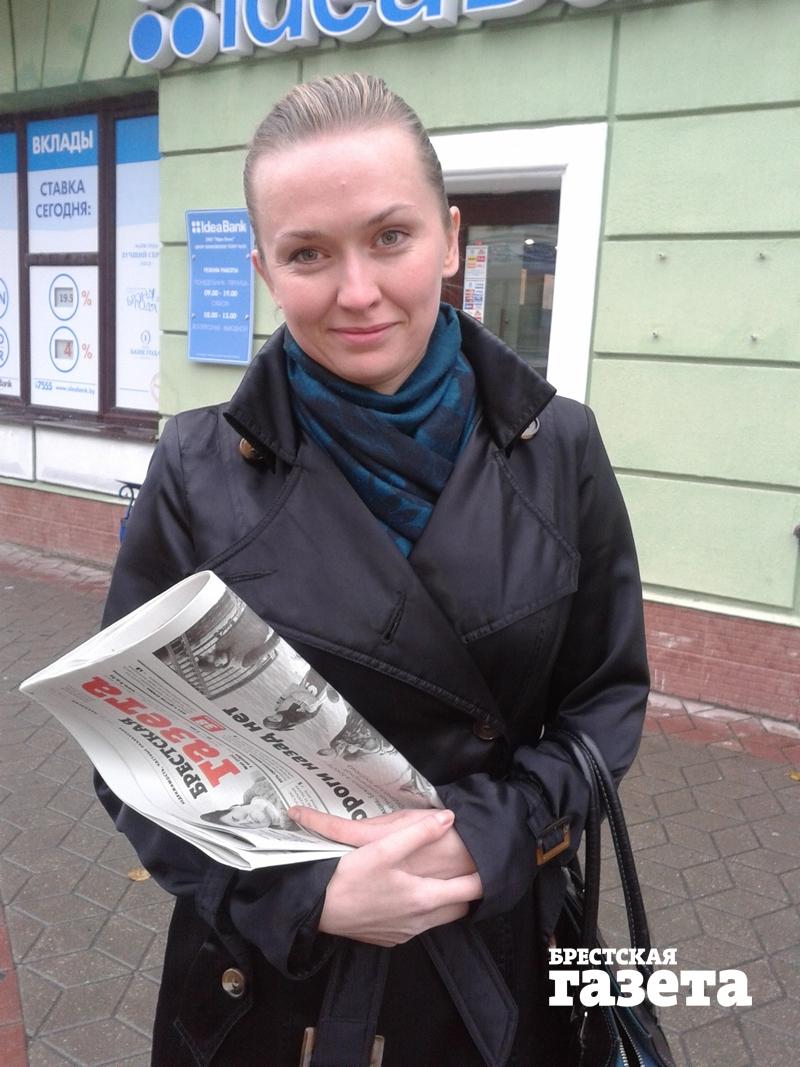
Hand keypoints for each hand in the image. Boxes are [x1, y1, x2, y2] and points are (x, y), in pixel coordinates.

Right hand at [287, 808, 481, 946]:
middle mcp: (420, 921)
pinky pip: (417, 925)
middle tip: (468, 868)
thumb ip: (420, 832)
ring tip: (441, 877)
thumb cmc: (350, 877)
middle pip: (459, 907)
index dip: (484, 877)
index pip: (471, 890)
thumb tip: (450, 817)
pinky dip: (423, 910)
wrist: (317, 911)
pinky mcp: (389, 938)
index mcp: (424, 897)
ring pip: (439, 917)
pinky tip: (409, 894)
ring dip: (444, 900)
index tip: (491, 863)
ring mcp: (404, 933)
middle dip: (467, 889)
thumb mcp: (384, 847)